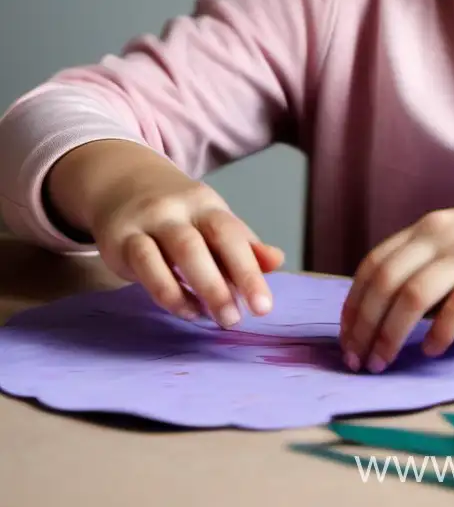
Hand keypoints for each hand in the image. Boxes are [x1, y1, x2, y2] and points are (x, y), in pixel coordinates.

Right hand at [46, 140, 283, 326]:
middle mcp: (180, 210)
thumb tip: (277, 260)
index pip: (232, 235)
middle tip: (236, 320)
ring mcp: (150, 222)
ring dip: (196, 289)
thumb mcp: (210, 223)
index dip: (250, 270)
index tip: (263, 307)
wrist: (122, 185)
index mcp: (207, 205)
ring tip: (214, 318)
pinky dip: (167, 291)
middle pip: (204, 243)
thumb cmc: (178, 215)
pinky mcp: (122, 239)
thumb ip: (242, 244)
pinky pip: (146, 265)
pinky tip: (185, 309)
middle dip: (222, 284)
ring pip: (177, 252)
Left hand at [338, 189, 453, 372]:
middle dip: (365, 325)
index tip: (346, 339)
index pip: (374, 264)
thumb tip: (385, 312)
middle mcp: (441, 234)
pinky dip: (439, 332)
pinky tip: (432, 351)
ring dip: (391, 334)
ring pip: (413, 295)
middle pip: (386, 281)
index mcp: (426, 227)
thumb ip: (424, 264)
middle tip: (358, 361)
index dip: (353, 304)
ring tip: (384, 363)